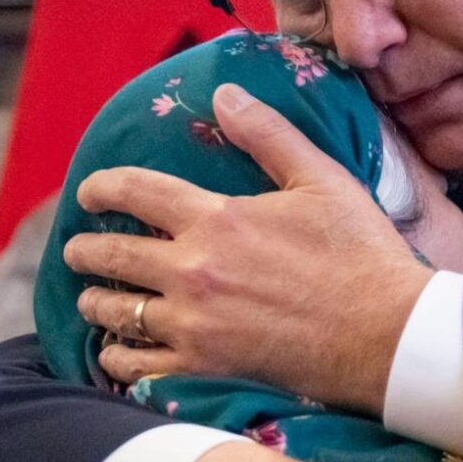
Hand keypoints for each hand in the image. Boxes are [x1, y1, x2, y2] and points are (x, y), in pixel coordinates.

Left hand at [68, 83, 430, 413]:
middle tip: (77, 250)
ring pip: (117, 313)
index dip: (103, 187)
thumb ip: (267, 134)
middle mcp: (192, 270)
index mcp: (217, 218)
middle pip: (112, 255)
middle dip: (85, 249)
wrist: (385, 334)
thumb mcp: (321, 178)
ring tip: (91, 301)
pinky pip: (137, 366)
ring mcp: (193, 324)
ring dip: (94, 303)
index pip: (136, 191)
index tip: (89, 192)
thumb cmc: (360, 254)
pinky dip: (118, 358)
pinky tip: (116, 353)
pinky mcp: (204, 368)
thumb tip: (223, 94)